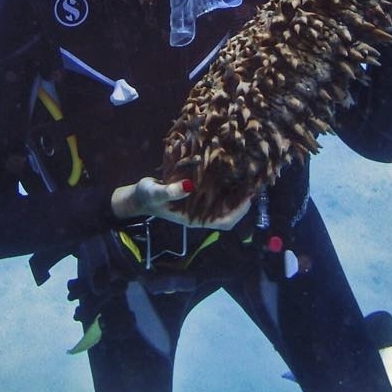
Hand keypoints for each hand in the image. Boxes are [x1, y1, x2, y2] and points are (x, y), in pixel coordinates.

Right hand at [111, 177, 251, 230]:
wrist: (137, 197)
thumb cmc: (147, 197)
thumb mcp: (157, 193)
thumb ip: (171, 190)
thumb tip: (189, 185)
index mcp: (195, 219)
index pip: (224, 221)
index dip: (239, 211)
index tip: (249, 196)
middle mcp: (201, 214)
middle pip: (229, 213)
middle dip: (243, 200)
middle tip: (254, 181)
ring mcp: (200, 205)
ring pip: (225, 203)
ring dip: (236, 192)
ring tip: (247, 174)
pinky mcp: (197, 195)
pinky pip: (217, 193)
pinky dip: (226, 185)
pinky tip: (230, 170)